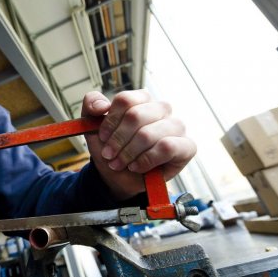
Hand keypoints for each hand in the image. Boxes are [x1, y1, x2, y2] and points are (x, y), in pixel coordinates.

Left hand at [81, 90, 195, 199]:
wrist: (117, 176)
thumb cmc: (111, 148)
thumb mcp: (93, 126)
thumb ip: (91, 105)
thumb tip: (101, 106)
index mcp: (141, 100)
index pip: (125, 100)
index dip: (110, 121)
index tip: (102, 137)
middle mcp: (161, 109)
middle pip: (136, 116)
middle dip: (118, 140)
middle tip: (109, 155)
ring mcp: (176, 126)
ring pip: (149, 133)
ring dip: (129, 153)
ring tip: (121, 163)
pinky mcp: (186, 146)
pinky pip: (167, 147)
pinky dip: (146, 160)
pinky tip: (137, 166)